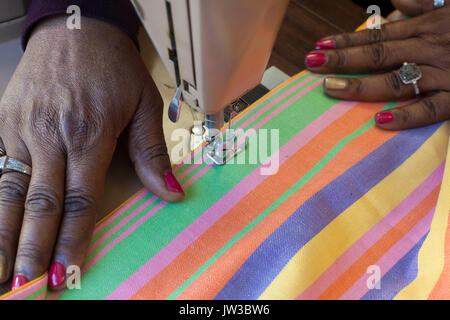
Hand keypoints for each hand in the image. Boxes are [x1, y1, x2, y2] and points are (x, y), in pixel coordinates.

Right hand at [0, 16, 183, 289]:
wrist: (76, 28)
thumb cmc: (114, 67)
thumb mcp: (145, 103)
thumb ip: (152, 152)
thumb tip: (171, 192)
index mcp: (89, 134)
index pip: (80, 199)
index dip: (73, 240)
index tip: (67, 272)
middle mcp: (50, 135)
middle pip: (40, 203)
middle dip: (32, 248)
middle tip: (27, 286)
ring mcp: (21, 129)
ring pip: (8, 190)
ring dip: (2, 234)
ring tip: (0, 273)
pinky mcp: (4, 121)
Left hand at [306, 0, 448, 129]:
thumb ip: (426, 3)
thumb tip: (396, 1)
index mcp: (426, 29)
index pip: (378, 36)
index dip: (346, 42)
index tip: (319, 46)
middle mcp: (429, 50)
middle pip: (378, 56)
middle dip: (342, 60)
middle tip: (311, 63)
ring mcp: (444, 74)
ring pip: (396, 81)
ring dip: (361, 86)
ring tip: (331, 88)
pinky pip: (431, 109)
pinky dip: (407, 116)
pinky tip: (379, 121)